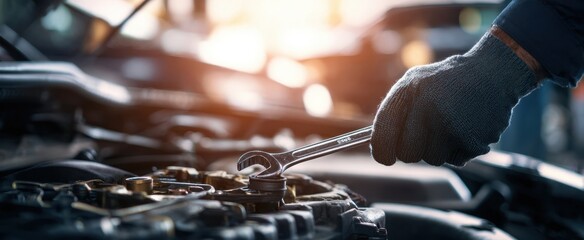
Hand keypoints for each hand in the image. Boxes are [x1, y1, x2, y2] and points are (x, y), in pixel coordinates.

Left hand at [371, 30, 540, 165]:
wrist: (493, 72)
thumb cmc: (446, 80)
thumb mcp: (414, 83)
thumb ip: (393, 111)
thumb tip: (376, 146)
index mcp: (408, 92)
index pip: (382, 136)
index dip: (382, 152)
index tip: (385, 157)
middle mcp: (428, 108)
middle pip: (407, 154)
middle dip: (413, 150)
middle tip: (424, 137)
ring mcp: (451, 125)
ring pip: (432, 159)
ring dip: (439, 149)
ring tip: (449, 126)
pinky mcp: (472, 140)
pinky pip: (456, 160)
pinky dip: (459, 149)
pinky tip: (466, 127)